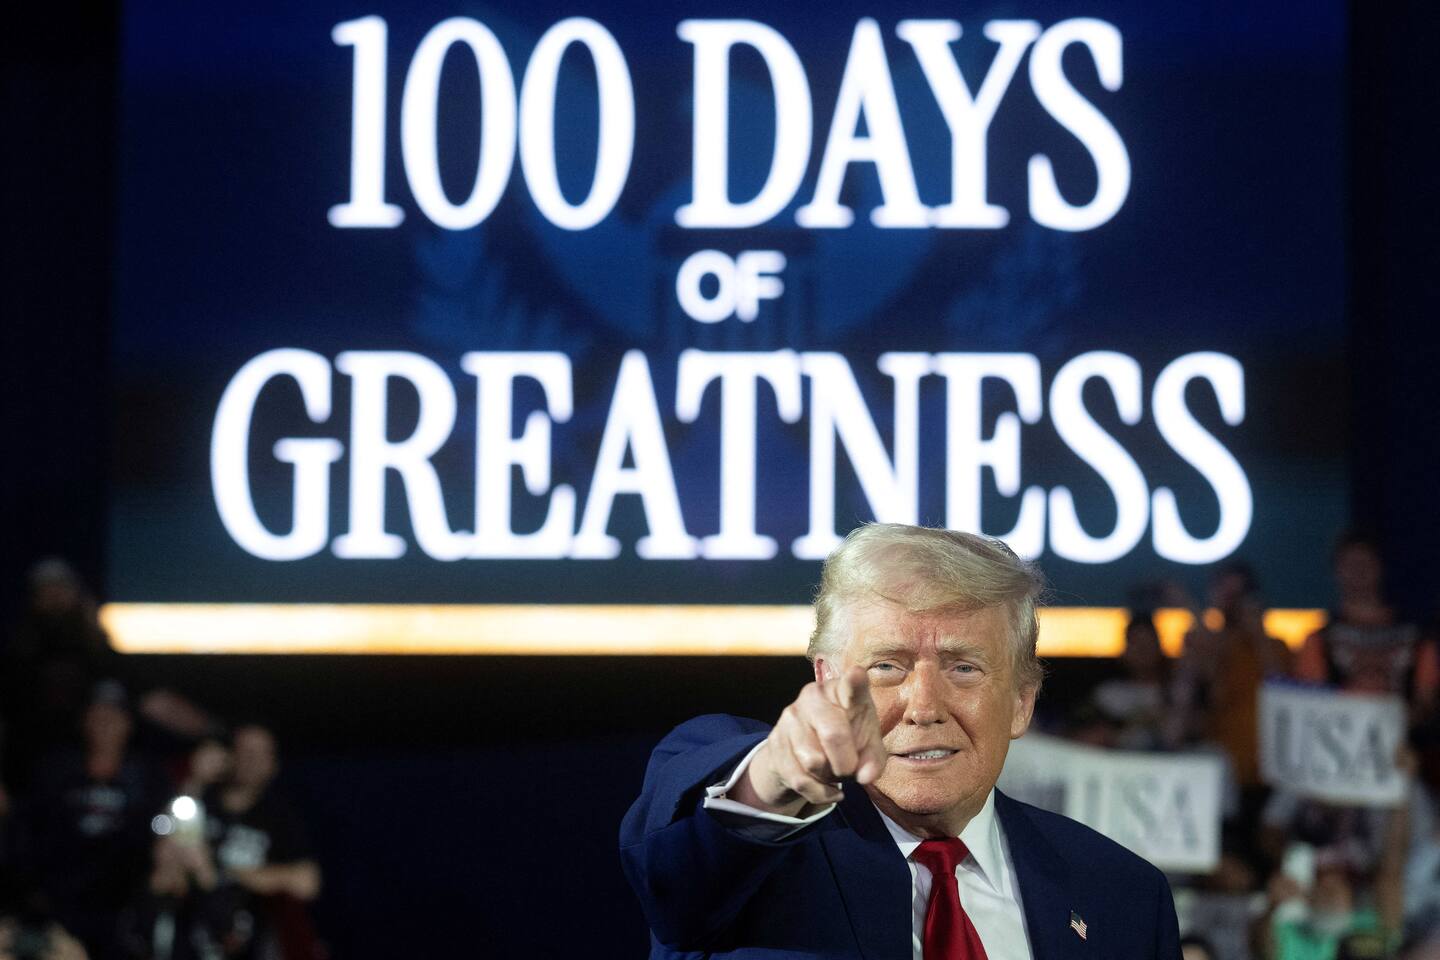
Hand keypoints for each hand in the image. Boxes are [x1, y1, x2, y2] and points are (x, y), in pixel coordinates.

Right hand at [730, 667, 886, 816]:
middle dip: (846, 763)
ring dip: (829, 777)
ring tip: (834, 772)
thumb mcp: (867, 745)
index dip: (854, 681)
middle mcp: (813, 696)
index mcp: (843, 691)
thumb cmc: (847, 738)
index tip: (857, 674)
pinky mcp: (775, 741)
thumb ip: (874, 760)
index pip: (850, 686)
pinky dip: (819, 793)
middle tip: (850, 769)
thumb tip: (866, 777)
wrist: (803, 749)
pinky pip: (800, 779)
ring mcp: (790, 717)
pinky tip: (828, 790)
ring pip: (813, 762)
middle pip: (833, 735)